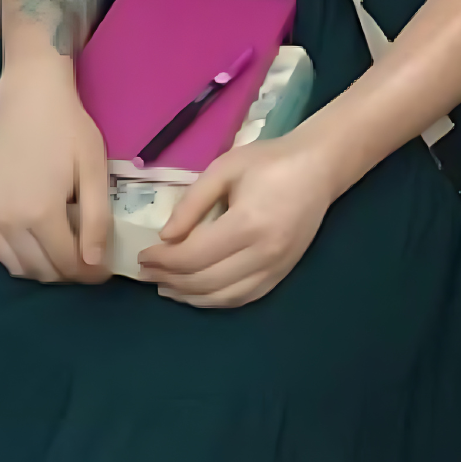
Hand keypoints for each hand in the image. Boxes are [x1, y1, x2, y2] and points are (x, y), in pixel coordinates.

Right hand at [0, 59, 110, 283]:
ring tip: (61, 251)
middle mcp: (7, 222)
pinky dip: (12, 257)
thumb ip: (96, 220)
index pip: (67, 264)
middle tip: (86, 260)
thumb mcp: (93, 170)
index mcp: (40, 213)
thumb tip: (93, 264)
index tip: (104, 269)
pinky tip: (29, 243)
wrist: (29, 99)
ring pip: (15, 267)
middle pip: (41, 271)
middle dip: (68, 273)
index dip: (90, 273)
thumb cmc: (67, 130)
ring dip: (40, 268)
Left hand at [137, 132, 335, 307]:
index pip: (193, 256)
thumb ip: (192, 202)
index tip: (142, 256)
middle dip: (170, 279)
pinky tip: (197, 294)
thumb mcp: (224, 168)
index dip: (163, 261)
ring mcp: (276, 269)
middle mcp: (263, 254)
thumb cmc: (269, 161)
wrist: (318, 167)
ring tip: (165, 288)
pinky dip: (216, 300)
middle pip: (205, 281)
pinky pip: (243, 297)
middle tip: (146, 273)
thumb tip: (165, 237)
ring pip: (223, 297)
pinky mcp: (283, 274)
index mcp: (247, 224)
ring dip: (190, 297)